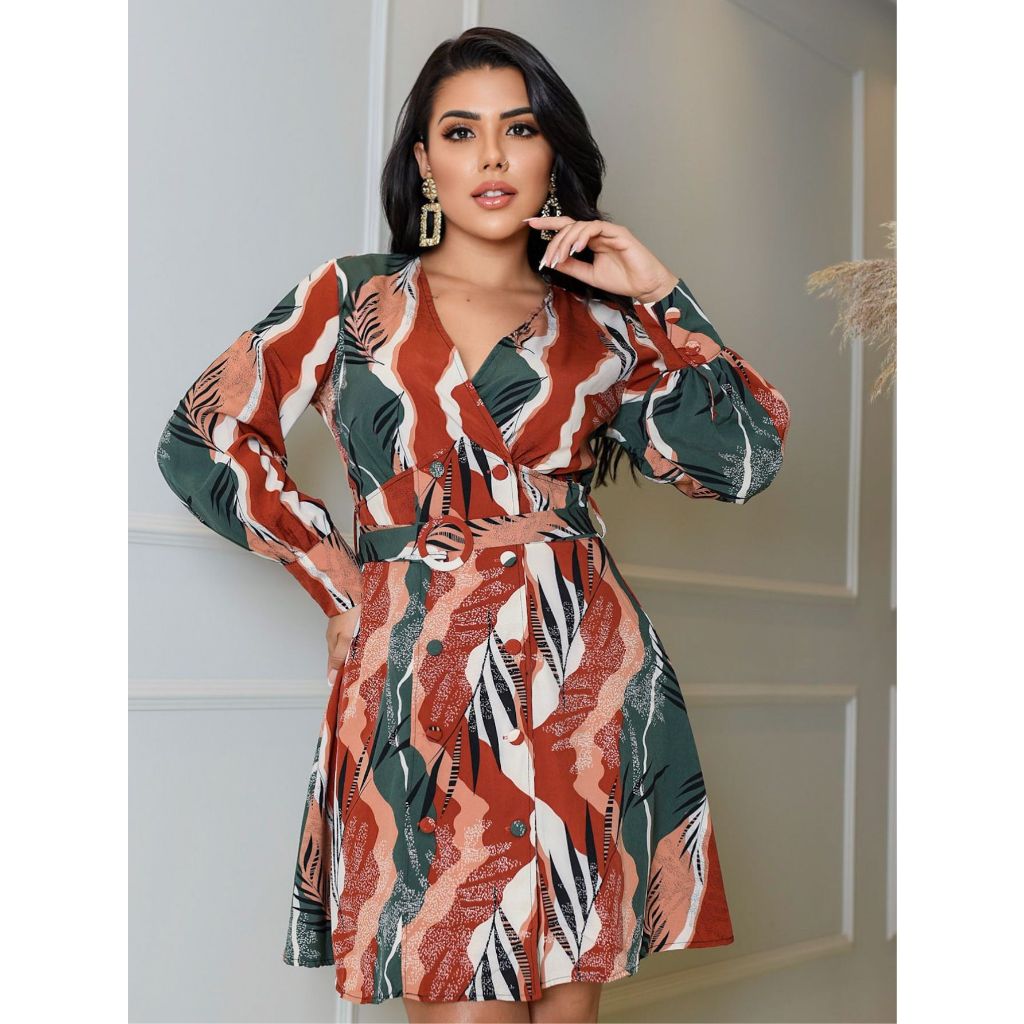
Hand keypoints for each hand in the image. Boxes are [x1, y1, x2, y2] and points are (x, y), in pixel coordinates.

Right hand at [326, 604, 360, 685]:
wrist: (349, 592)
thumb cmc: (349, 615)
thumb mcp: (345, 637)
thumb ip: (340, 656)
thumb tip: (331, 677)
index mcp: (332, 643)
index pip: (332, 664)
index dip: (334, 676)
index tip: (335, 688)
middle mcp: (333, 637)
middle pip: (336, 656)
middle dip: (340, 667)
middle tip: (346, 679)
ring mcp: (338, 630)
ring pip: (341, 647)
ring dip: (345, 656)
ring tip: (351, 666)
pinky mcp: (344, 623)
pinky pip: (346, 638)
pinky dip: (350, 645)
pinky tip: (355, 647)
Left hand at [523, 215, 677, 302]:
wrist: (644, 287)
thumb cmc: (622, 280)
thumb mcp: (589, 275)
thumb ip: (572, 266)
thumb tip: (552, 260)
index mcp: (591, 240)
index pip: (566, 228)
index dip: (548, 223)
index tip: (529, 222)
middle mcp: (598, 233)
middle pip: (569, 226)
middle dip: (553, 240)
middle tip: (546, 258)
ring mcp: (608, 231)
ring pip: (579, 226)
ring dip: (565, 241)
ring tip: (559, 257)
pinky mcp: (619, 233)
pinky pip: (595, 228)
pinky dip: (582, 236)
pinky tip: (576, 249)